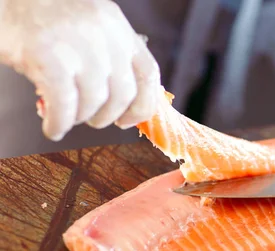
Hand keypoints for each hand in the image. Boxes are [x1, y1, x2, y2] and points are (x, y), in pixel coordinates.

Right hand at [0, 0, 160, 139]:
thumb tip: (124, 103)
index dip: (142, 105)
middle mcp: (103, 33)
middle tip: (91, 120)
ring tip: (66, 117)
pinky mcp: (47, 56)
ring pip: (94, 102)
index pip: (148, 74)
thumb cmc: (43, 15)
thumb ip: (110, 55)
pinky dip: (60, 123)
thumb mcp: (88, 26)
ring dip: (80, 119)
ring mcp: (76, 44)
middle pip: (123, 94)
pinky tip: (53, 127)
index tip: (128, 120)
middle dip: (107, 116)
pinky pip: (65, 105)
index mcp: (118, 26)